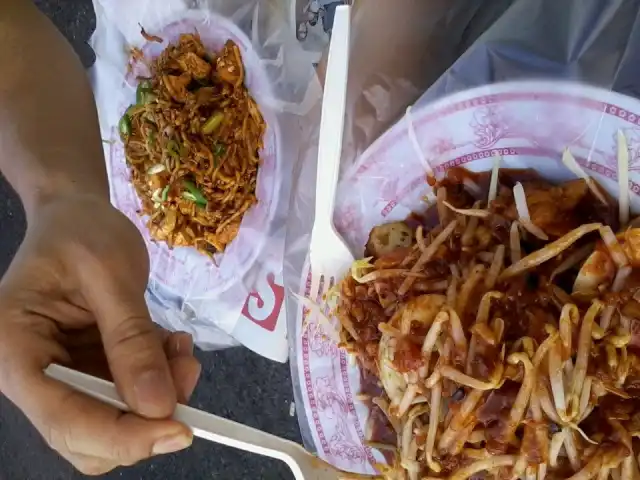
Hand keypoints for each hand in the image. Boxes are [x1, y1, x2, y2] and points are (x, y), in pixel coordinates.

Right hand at [0, 194, 201, 474]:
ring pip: (116, 422)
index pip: (63, 418)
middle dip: (145, 419)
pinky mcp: (91, 371)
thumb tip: (158, 406)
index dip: (121, 435)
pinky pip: (131, 396)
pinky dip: (161, 379)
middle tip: (186, 374)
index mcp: (15, 349)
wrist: (79, 215)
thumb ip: (131, 340)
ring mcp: (64, 377)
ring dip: (161, 394)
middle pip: (86, 437)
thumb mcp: (110, 275)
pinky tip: (172, 343)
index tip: (178, 430)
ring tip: (179, 348)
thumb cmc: (83, 232)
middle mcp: (33, 375)